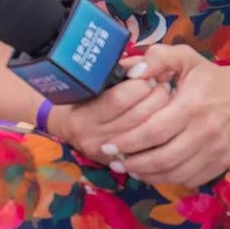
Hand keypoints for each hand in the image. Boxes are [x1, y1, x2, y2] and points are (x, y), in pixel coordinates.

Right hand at [43, 62, 171, 167]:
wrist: (63, 125)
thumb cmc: (79, 98)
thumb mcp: (89, 81)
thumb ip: (116, 72)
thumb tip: (145, 65)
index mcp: (82, 115)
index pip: (119, 98)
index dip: (140, 83)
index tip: (148, 73)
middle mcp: (92, 137)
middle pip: (138, 116)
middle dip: (157, 96)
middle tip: (162, 85)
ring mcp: (106, 153)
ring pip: (147, 131)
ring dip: (163, 112)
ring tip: (165, 98)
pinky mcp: (119, 163)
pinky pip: (149, 147)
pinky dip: (161, 132)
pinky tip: (164, 119)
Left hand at [95, 45, 229, 189]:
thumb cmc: (211, 77)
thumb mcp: (185, 58)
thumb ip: (158, 58)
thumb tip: (132, 71)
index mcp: (191, 106)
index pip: (153, 132)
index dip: (128, 142)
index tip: (107, 145)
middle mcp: (205, 132)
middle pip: (163, 158)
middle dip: (133, 163)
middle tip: (113, 161)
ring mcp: (216, 150)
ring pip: (176, 172)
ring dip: (148, 175)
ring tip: (129, 168)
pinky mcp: (222, 162)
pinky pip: (192, 178)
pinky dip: (169, 180)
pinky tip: (153, 173)